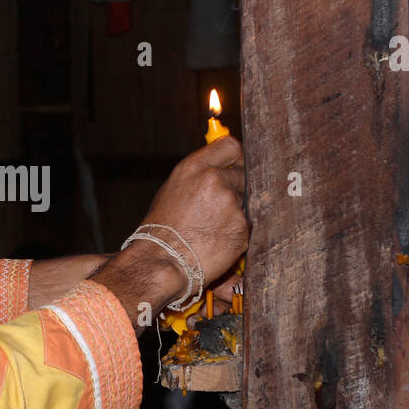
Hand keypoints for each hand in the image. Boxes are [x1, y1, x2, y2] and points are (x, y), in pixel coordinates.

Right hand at [141, 136, 247, 291]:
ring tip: (211, 228)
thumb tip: (221, 168)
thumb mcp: (173, 190)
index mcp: (194, 167)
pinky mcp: (242, 227)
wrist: (162, 261)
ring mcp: (230, 204)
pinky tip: (217, 241)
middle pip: (242, 175)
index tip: (234, 167)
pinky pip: (246, 226)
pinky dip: (236, 233)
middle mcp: (214, 180)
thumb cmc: (161, 229)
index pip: (230, 146)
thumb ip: (199, 176)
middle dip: (236, 189)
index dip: (235, 158)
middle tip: (217, 209)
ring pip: (245, 202)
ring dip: (235, 213)